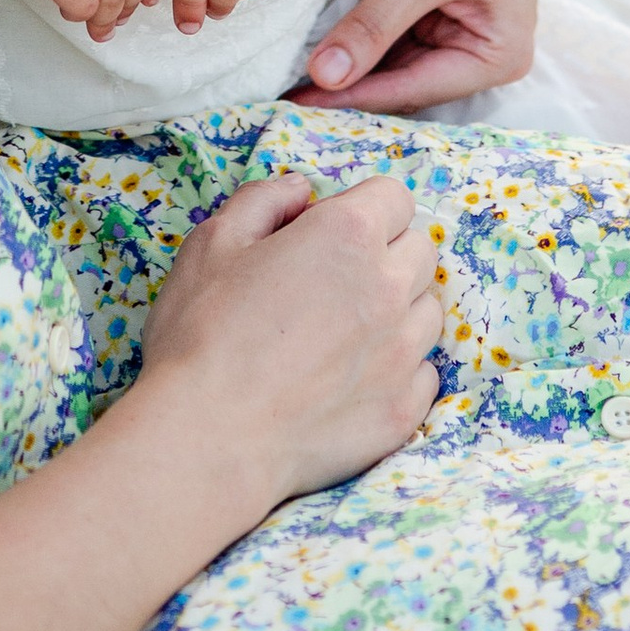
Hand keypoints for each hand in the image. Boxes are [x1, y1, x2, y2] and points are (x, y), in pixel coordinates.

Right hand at [139, 169, 440, 504]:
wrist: (209, 439)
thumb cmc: (202, 335)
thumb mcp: (213, 242)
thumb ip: (264, 200)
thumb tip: (300, 191)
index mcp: (347, 235)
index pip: (395, 197)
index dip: (362, 209)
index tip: (332, 233)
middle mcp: (389, 288)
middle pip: (419, 251)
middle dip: (385, 255)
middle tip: (335, 282)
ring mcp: (403, 353)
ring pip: (428, 311)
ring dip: (397, 311)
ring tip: (344, 334)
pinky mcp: (405, 410)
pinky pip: (424, 372)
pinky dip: (398, 369)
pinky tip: (353, 379)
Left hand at [293, 0, 544, 112]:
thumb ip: (374, 25)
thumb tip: (324, 78)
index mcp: (500, 56)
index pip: (414, 90)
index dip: (353, 96)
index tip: (296, 102)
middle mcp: (484, 52)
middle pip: (404, 81)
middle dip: (349, 83)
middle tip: (283, 94)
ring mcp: (460, 28)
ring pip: (392, 60)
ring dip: (349, 62)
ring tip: (291, 75)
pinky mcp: (437, 4)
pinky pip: (391, 31)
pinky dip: (358, 34)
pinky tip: (317, 42)